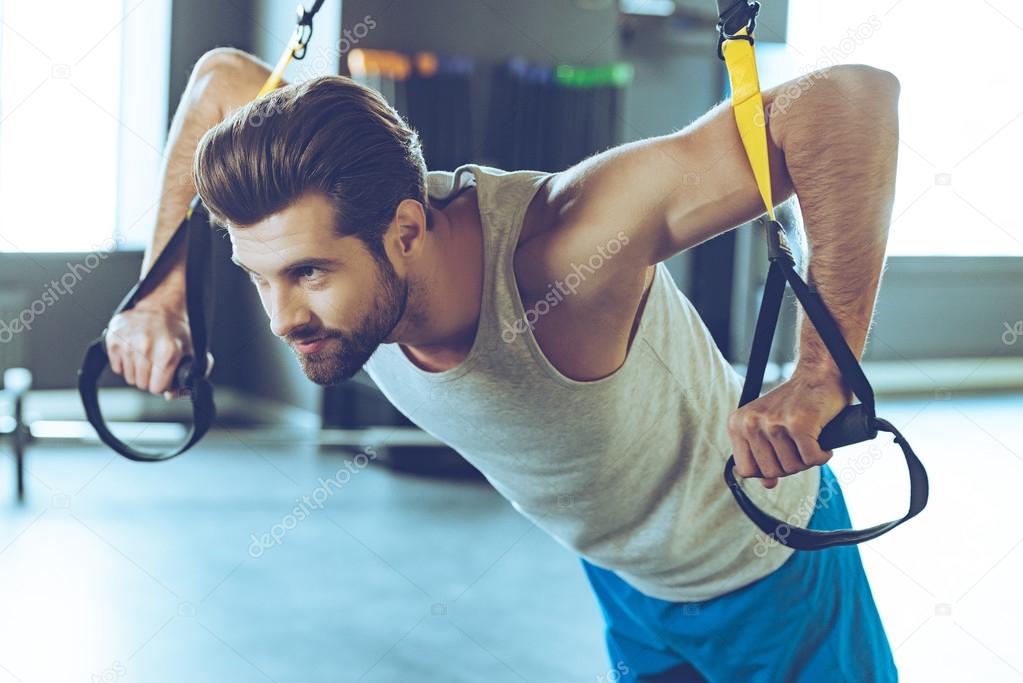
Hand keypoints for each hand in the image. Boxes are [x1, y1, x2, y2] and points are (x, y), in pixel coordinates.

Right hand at [104, 297, 212, 397]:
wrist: (162, 308)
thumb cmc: (178, 333)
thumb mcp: (194, 355)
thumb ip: (189, 379)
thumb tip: (170, 395)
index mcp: (167, 352)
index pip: (157, 388)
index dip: (162, 384)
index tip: (165, 375)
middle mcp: (146, 347)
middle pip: (141, 384)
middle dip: (150, 379)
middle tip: (156, 364)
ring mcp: (127, 342)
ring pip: (129, 377)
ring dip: (137, 371)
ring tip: (147, 356)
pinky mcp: (113, 339)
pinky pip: (116, 367)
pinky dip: (125, 363)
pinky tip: (135, 351)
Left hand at [727, 367, 850, 488]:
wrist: (819, 374)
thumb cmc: (795, 403)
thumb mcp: (769, 427)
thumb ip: (763, 455)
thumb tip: (767, 485)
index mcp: (738, 424)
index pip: (746, 470)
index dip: (767, 470)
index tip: (781, 457)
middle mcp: (751, 422)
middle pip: (771, 472)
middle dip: (790, 466)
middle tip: (800, 448)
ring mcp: (774, 422)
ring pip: (792, 468)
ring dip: (807, 460)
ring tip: (810, 441)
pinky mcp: (799, 423)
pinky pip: (811, 459)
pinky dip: (822, 455)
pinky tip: (822, 442)